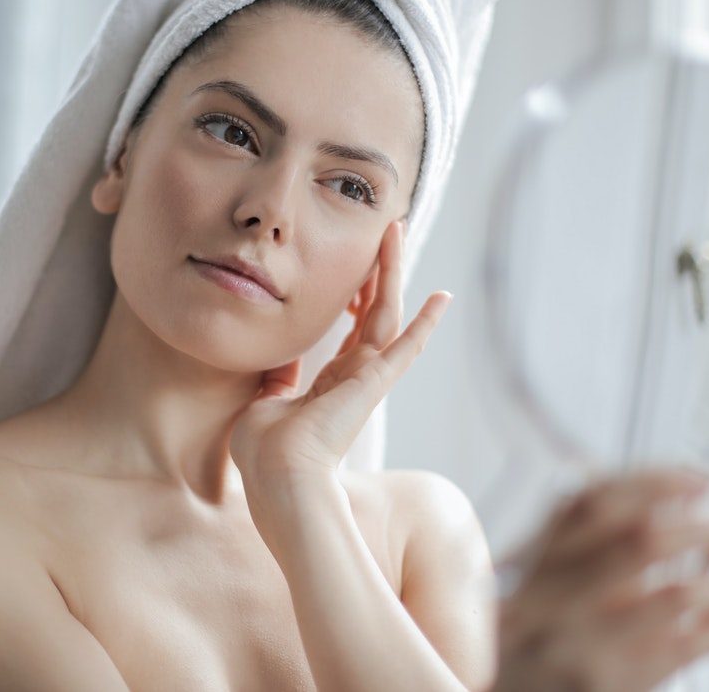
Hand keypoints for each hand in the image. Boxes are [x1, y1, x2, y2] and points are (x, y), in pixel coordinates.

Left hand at [228, 218, 452, 501]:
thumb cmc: (266, 453)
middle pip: (374, 310)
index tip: (358, 267)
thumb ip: (276, 382)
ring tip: (397, 230)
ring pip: (387, 311)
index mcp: (331, 383)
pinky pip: (406, 346)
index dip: (355, 295)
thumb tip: (273, 366)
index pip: (351, 329)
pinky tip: (443, 297)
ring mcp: (368, 377)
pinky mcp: (375, 381)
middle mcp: (355, 376)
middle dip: (380, 269)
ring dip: (392, 269)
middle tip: (388, 230)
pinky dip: (426, 323)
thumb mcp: (265, 406)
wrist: (278, 478)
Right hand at [491, 466, 708, 691]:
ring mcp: (580, 644)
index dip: (652, 481)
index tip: (695, 480)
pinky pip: (687, 648)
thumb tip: (648, 504)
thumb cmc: (518, 647)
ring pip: (674, 595)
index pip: (591, 500)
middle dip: (699, 528)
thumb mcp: (522, 587)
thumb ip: (565, 546)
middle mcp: (549, 596)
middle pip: (638, 538)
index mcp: (529, 563)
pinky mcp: (610, 687)